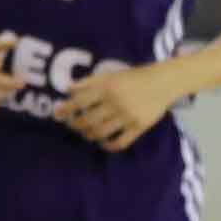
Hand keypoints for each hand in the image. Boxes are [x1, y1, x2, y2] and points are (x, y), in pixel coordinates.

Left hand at [55, 60, 178, 151]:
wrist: (163, 82)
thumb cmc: (133, 77)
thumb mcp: (110, 75)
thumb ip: (89, 82)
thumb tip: (68, 89)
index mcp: (107, 88)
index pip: (80, 101)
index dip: (66, 109)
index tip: (56, 114)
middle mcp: (115, 103)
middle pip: (88, 120)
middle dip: (75, 125)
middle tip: (71, 125)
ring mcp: (127, 117)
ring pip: (101, 133)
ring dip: (89, 135)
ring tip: (85, 133)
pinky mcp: (138, 128)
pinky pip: (120, 143)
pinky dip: (108, 146)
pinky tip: (103, 142)